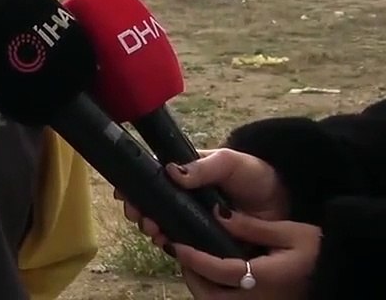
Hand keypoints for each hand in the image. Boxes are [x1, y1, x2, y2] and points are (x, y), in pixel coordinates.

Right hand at [114, 149, 290, 247]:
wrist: (284, 202)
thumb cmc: (254, 175)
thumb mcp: (229, 162)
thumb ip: (203, 167)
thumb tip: (171, 172)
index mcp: (185, 175)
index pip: (151, 179)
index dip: (135, 187)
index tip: (123, 194)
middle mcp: (183, 198)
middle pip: (151, 204)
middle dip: (139, 211)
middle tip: (139, 216)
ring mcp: (192, 219)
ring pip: (163, 224)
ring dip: (152, 228)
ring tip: (153, 230)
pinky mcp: (204, 240)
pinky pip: (182, 243)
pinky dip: (170, 244)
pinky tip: (166, 243)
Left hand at [169, 211, 320, 298]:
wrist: (340, 274)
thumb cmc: (320, 252)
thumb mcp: (292, 232)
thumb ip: (253, 226)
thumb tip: (219, 213)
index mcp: (265, 278)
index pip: (219, 271)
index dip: (193, 259)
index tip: (177, 244)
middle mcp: (258, 298)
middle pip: (210, 296)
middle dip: (192, 276)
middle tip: (182, 252)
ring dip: (201, 285)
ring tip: (193, 261)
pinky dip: (214, 290)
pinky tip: (211, 273)